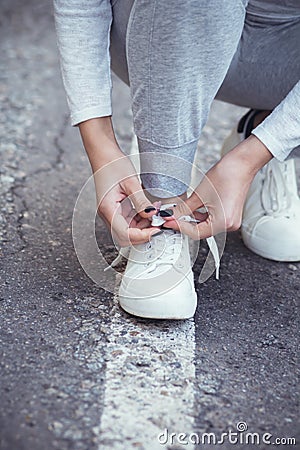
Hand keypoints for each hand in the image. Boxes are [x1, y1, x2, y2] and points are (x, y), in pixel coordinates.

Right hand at [79, 117, 158, 246]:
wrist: (103, 154)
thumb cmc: (112, 164)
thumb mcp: (131, 182)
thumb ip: (141, 201)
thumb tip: (152, 215)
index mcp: (108, 209)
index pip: (124, 234)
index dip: (141, 236)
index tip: (156, 231)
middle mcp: (107, 214)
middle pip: (125, 237)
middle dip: (142, 235)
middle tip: (157, 226)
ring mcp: (111, 213)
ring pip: (127, 231)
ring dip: (142, 228)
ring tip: (155, 217)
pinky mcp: (116, 210)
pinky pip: (128, 222)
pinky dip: (139, 221)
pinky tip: (148, 212)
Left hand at [163, 135, 272, 238]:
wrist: (242, 164)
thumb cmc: (227, 175)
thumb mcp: (199, 194)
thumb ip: (183, 209)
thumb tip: (171, 215)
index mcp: (223, 222)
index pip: (195, 232)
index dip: (179, 227)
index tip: (168, 222)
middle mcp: (229, 225)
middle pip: (201, 231)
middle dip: (185, 224)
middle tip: (171, 217)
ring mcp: (231, 221)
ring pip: (205, 226)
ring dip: (192, 220)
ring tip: (180, 212)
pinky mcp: (230, 215)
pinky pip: (212, 220)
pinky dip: (201, 216)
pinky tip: (192, 210)